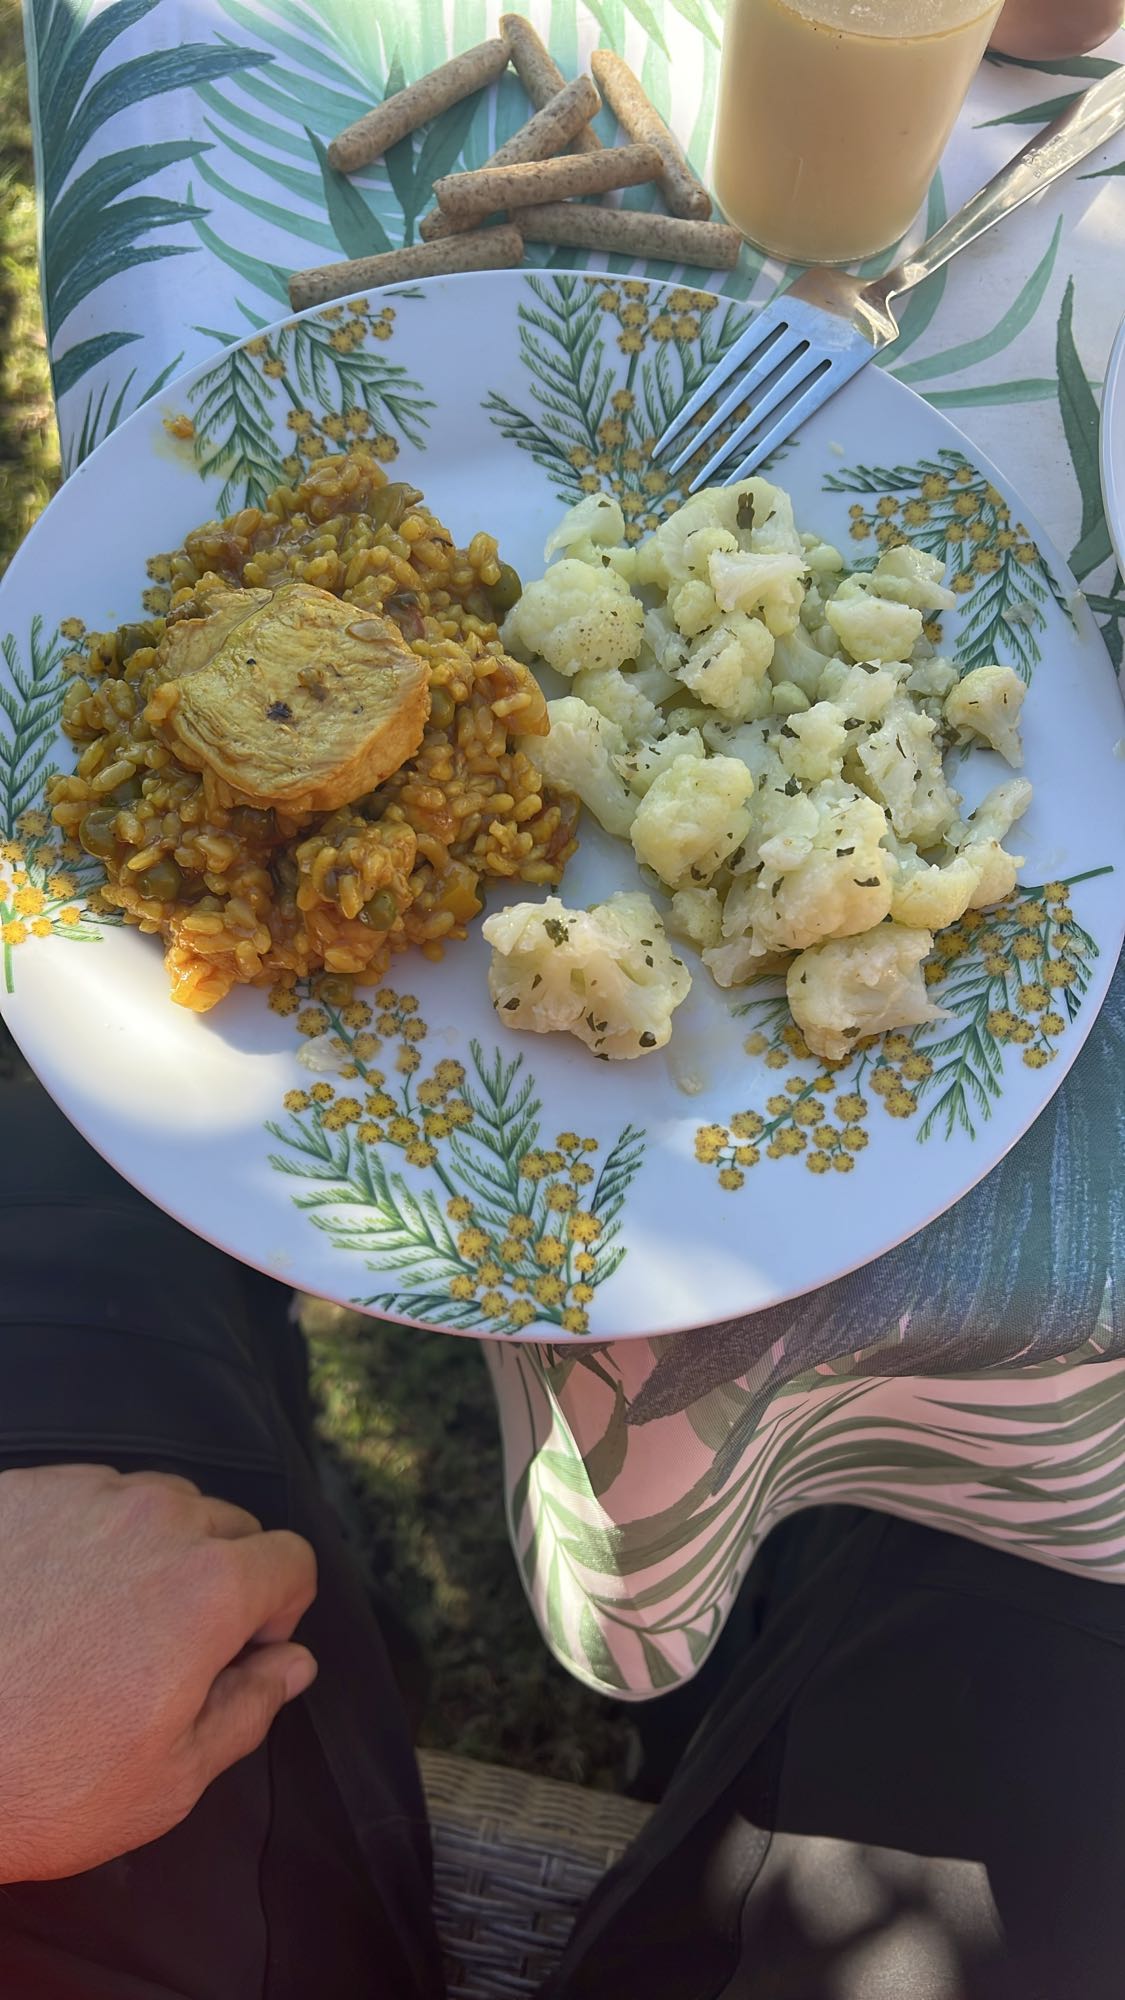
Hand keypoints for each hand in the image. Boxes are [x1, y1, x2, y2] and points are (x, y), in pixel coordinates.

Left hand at [0, 1463, 316, 1881]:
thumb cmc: (31, 1781)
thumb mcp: (165, 1784)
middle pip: (228, 1525)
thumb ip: (247, 1710)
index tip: (240, 1653)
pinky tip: (40, 1601)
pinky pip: (82, 1497)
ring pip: (155, 1503)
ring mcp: (79, 1497)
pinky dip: (81, 1538)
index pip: (291, 1559)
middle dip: (220, 1578)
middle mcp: (153, 1519)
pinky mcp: (18, 1493)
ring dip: (150, 1550)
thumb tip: (292, 1664)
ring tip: (97, 1623)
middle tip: (164, 1650)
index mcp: (209, 1588)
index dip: (279, 1611)